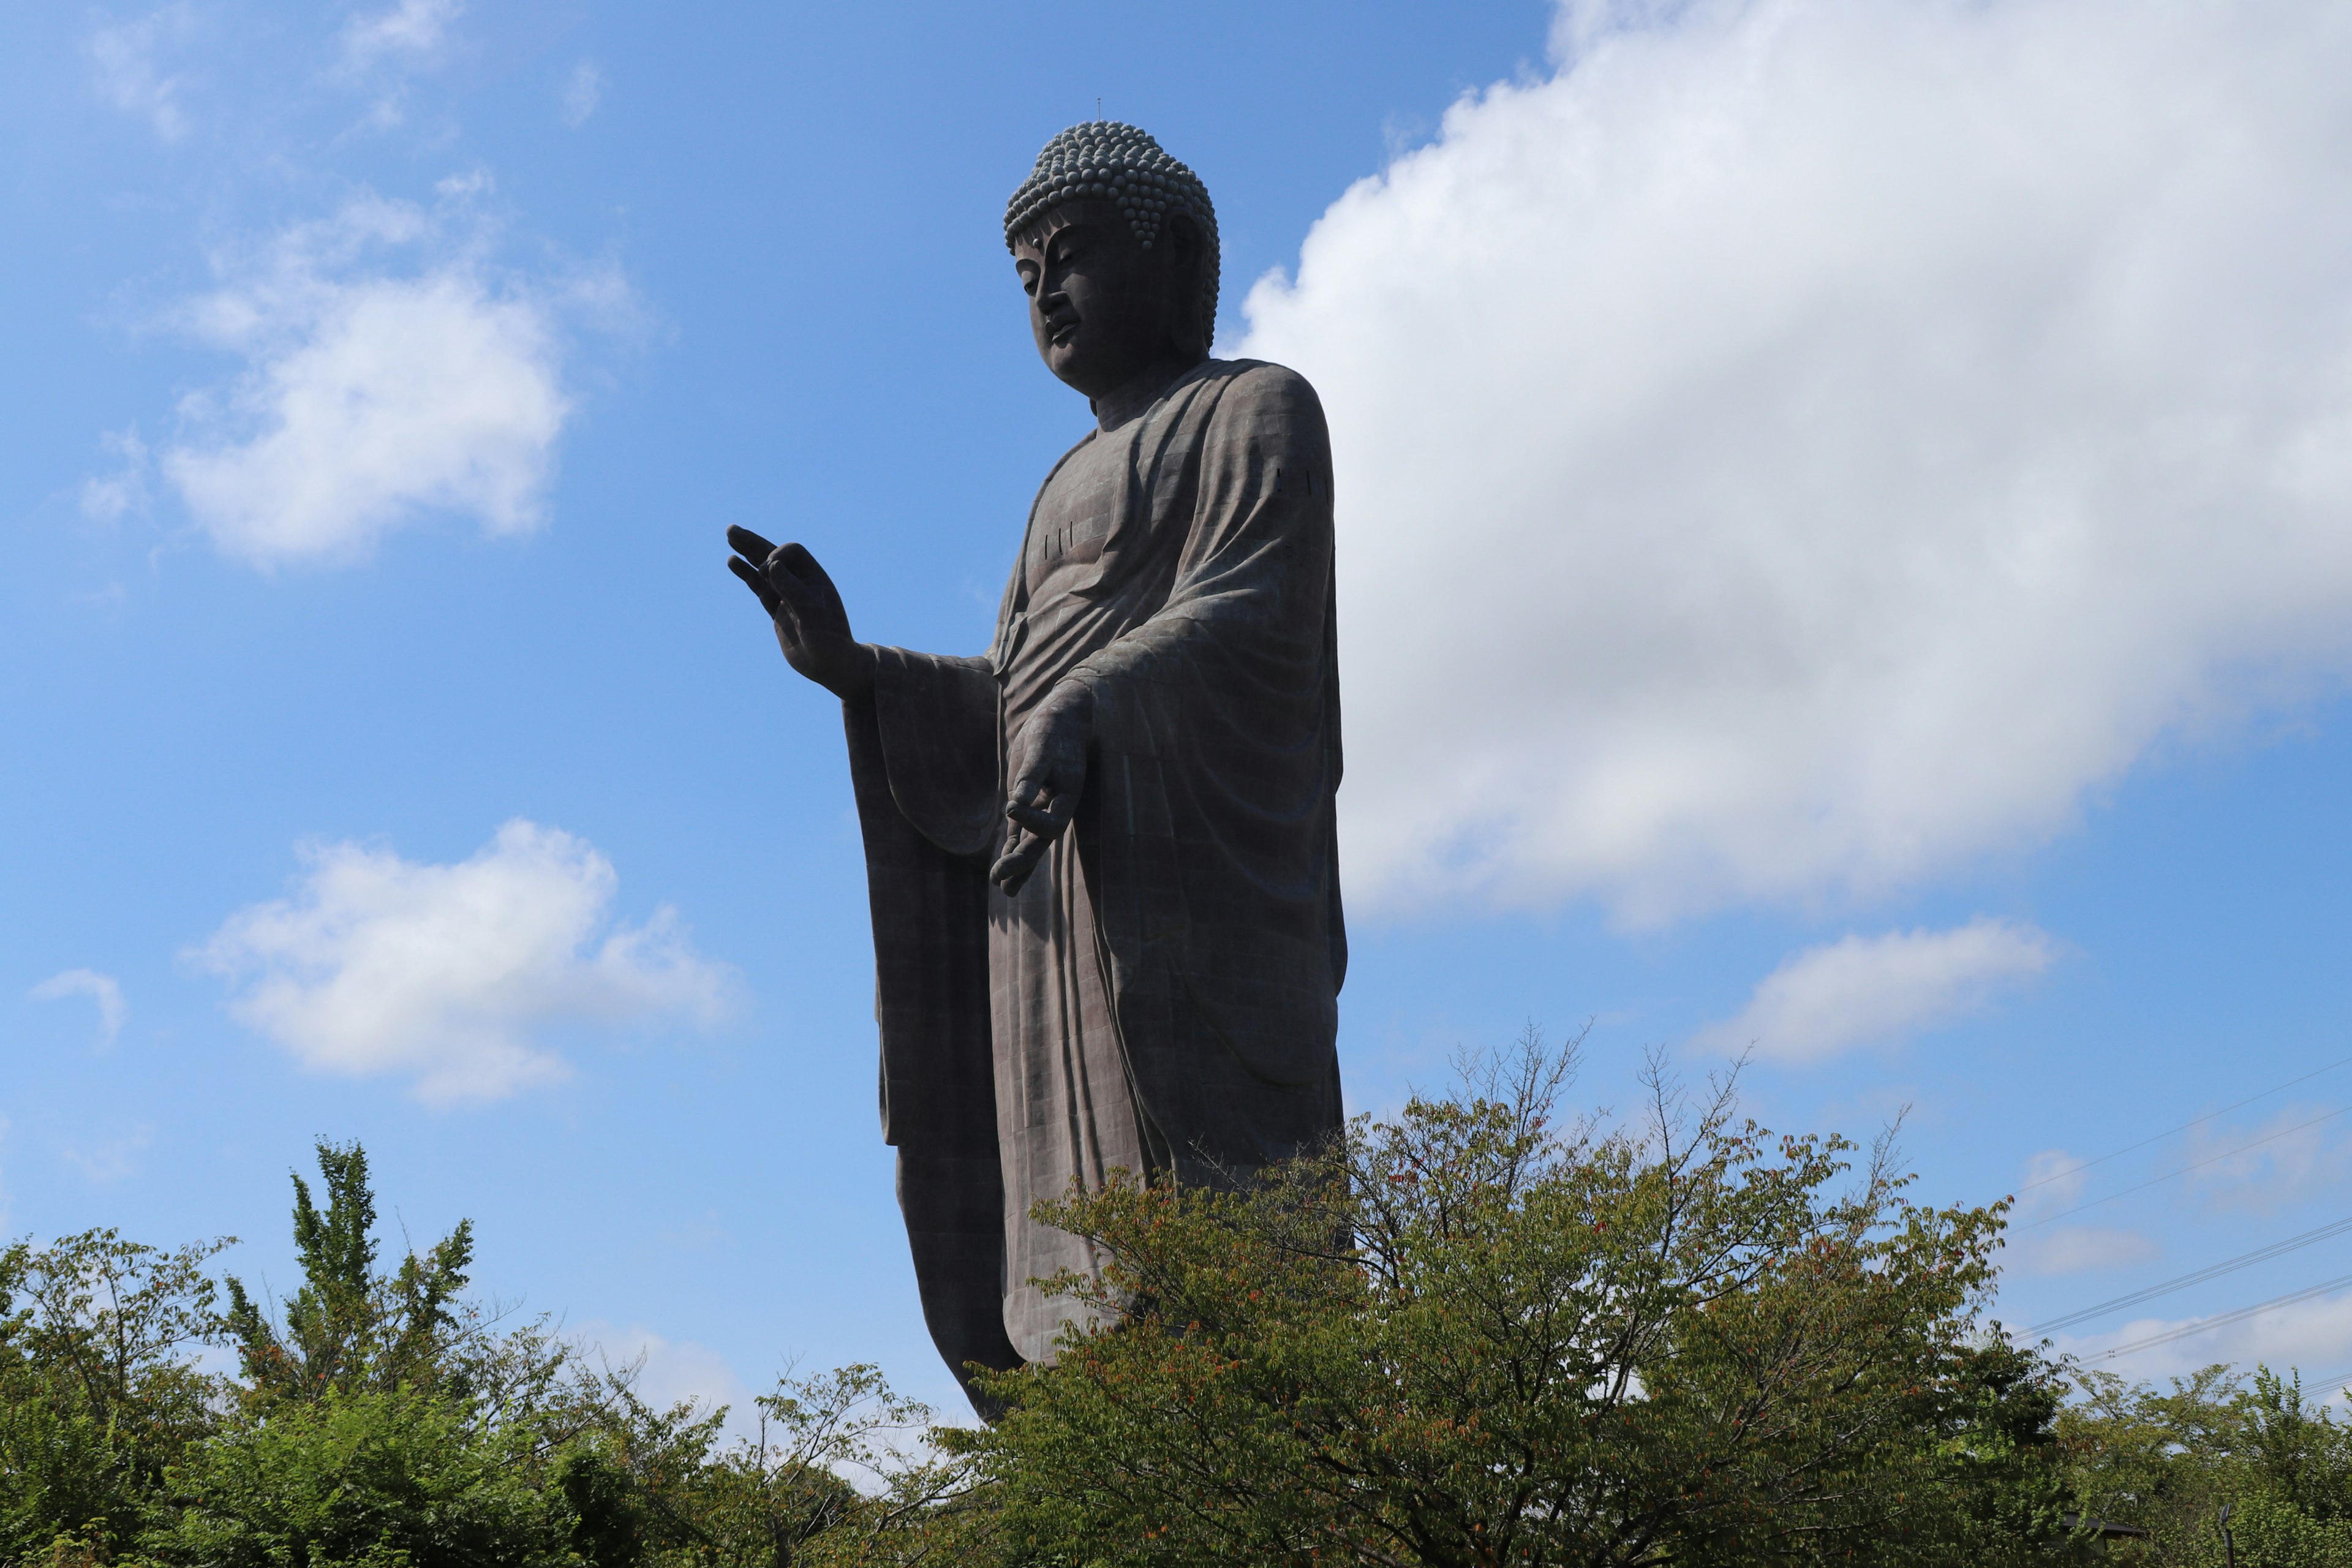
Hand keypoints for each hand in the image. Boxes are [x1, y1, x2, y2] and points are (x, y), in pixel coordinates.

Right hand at [726, 526, 875, 699]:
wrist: (830, 665)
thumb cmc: (829, 640)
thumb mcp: (813, 614)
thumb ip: (793, 590)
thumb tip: (772, 565)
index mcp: (815, 578)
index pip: (793, 553)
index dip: (777, 555)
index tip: (769, 570)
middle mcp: (801, 583)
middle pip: (774, 555)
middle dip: (754, 543)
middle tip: (731, 530)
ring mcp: (787, 596)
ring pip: (763, 569)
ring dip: (747, 553)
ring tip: (730, 535)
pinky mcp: (777, 610)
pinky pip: (759, 588)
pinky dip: (746, 574)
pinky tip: (733, 561)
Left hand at [989, 683, 1093, 895]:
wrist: (1059, 722)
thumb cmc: (1053, 732)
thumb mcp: (1042, 749)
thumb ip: (1031, 776)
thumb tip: (1015, 802)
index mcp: (1066, 799)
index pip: (1052, 826)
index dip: (1031, 822)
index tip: (1012, 806)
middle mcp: (1055, 810)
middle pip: (1040, 844)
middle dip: (1021, 863)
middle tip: (1000, 881)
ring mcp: (1040, 810)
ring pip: (1029, 845)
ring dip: (1016, 866)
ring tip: (1001, 887)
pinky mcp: (1026, 806)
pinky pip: (1018, 835)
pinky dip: (1010, 850)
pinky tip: (999, 871)